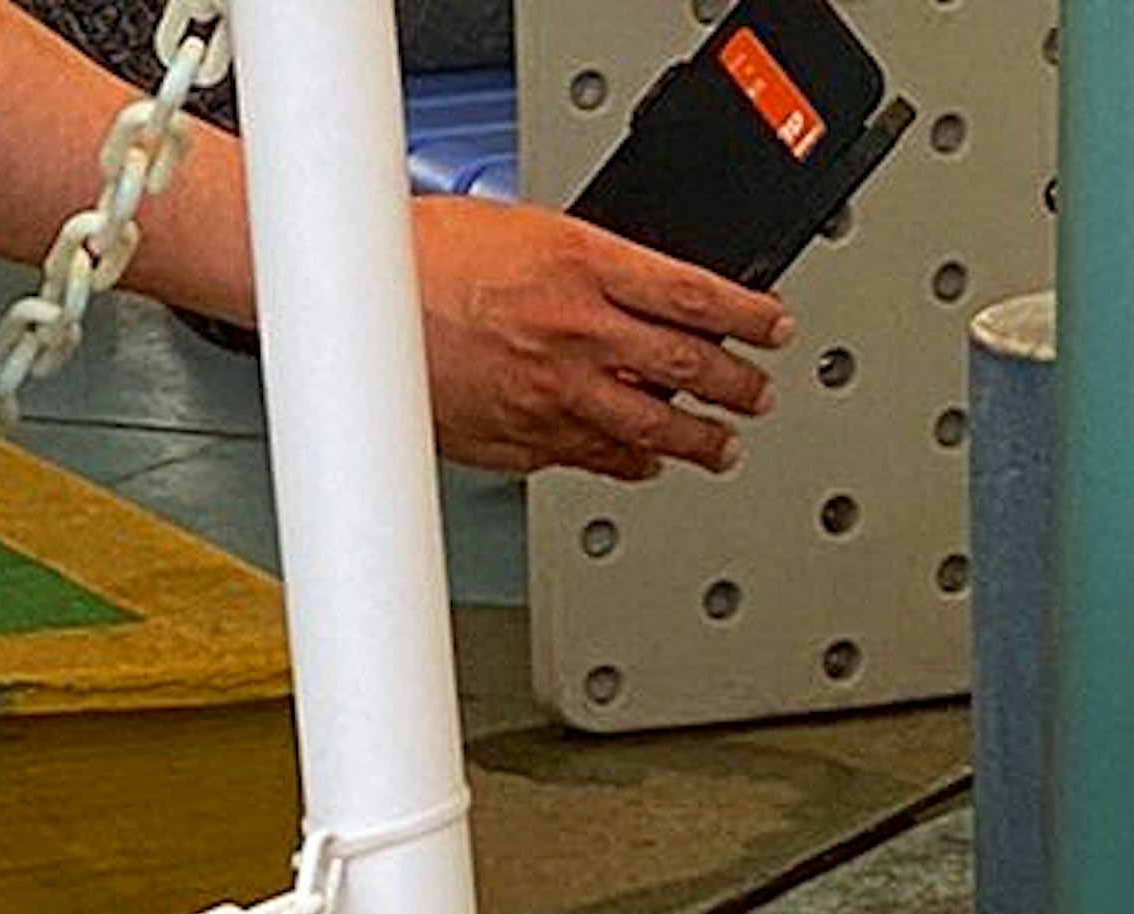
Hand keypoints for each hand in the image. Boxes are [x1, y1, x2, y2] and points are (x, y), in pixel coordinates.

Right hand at [410, 196, 784, 483]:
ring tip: (720, 447)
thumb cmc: (425, 256)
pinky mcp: (526, 440)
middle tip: (758, 395)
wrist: (361, 304)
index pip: (695, 294)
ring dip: (697, 441)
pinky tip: (642, 464)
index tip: (773, 326)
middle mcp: (579, 334)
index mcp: (584, 264)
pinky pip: (595, 459)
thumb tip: (631, 291)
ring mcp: (556, 395)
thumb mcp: (523, 229)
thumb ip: (584, 266)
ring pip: (652, 428)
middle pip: (687, 368)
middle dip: (736, 387)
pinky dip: (628, 463)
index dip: (747, 316)